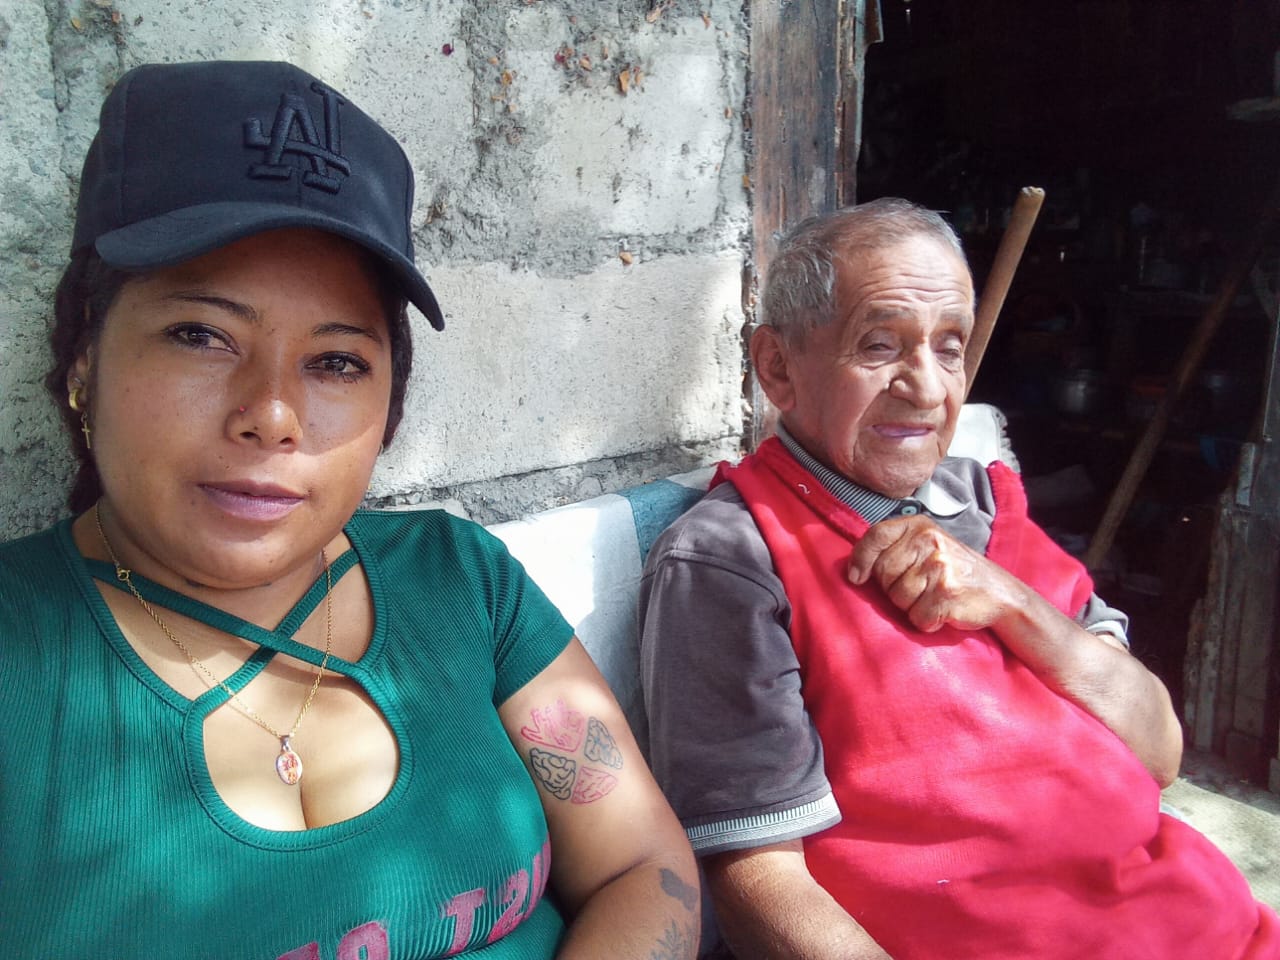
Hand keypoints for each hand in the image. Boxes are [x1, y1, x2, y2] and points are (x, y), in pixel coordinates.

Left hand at [847, 515, 1024, 632]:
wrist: (1000, 592)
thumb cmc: (955, 571)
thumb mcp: (928, 546)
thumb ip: (896, 547)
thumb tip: (854, 567)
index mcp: (921, 526)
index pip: (876, 535)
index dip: (861, 558)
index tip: (856, 576)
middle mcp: (929, 542)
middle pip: (883, 572)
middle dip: (893, 588)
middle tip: (918, 588)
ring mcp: (939, 568)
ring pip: (897, 598)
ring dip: (910, 607)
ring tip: (932, 598)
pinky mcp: (947, 595)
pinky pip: (916, 617)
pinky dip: (926, 621)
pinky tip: (942, 611)